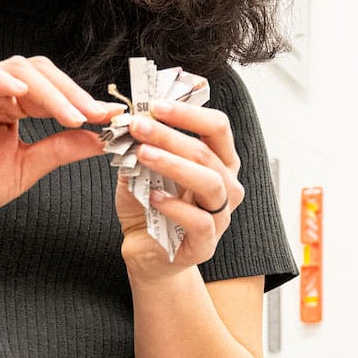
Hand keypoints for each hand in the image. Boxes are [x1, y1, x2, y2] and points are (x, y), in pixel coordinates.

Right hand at [0, 55, 114, 233]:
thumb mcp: (28, 167)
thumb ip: (61, 148)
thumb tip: (101, 136)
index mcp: (11, 107)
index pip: (51, 88)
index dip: (81, 99)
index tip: (110, 116)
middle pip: (37, 71)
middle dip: (70, 91)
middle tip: (94, 115)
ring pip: (13, 68)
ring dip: (47, 89)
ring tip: (69, 115)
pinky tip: (22, 96)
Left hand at [116, 89, 244, 279]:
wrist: (145, 252)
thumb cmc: (149, 207)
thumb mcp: (142, 169)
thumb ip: (142, 146)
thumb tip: (131, 118)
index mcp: (217, 161)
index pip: (216, 127)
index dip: (187, 112)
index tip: (154, 105)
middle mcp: (226, 186)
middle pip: (208, 152)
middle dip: (170, 135)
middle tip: (138, 125)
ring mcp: (220, 216)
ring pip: (210, 182)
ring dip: (173, 164)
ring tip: (142, 154)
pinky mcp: (206, 244)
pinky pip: (200, 221)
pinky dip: (175, 206)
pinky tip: (153, 197)